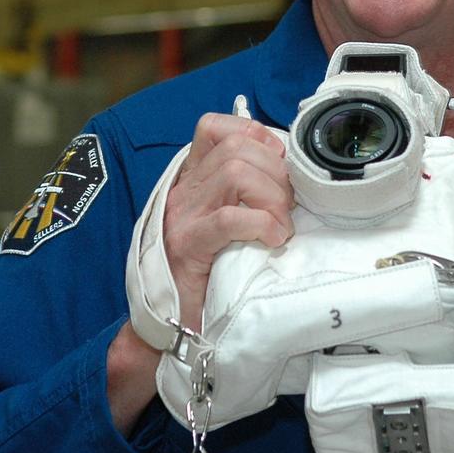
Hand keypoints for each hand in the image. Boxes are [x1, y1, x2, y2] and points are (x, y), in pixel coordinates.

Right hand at [162, 112, 294, 331]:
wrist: (164, 323)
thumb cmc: (203, 274)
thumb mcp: (221, 224)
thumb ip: (243, 196)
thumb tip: (289, 179)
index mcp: (191, 180)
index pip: (215, 129)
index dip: (255, 135)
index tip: (277, 164)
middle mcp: (184, 191)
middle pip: (237, 148)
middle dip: (275, 172)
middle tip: (285, 207)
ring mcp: (183, 217)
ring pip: (236, 173)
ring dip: (271, 198)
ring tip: (278, 225)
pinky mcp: (188, 246)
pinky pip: (230, 218)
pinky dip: (260, 224)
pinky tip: (270, 240)